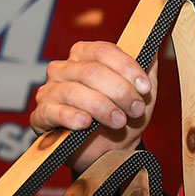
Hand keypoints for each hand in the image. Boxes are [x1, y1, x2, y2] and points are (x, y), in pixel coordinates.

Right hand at [29, 40, 158, 171]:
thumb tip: (153, 45)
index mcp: (85, 56)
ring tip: (119, 121)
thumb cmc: (123, 116)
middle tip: (135, 109)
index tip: (144, 87)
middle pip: (91, 71)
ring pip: (74, 91)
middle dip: (119, 91)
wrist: (110, 151)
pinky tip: (86, 123)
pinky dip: (71, 116)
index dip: (126, 68)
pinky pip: (52, 111)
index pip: (103, 51)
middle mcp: (63, 69)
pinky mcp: (42, 116)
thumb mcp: (142, 93)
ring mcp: (49, 91)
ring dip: (102, 107)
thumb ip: (148, 67)